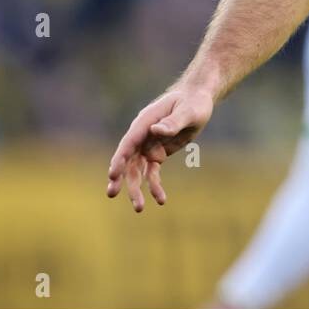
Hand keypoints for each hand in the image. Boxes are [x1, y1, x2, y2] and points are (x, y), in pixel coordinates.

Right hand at [106, 84, 213, 211]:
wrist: (197, 100)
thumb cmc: (193, 102)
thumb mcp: (188, 111)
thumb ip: (173, 122)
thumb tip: (155, 130)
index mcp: (145, 122)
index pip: (128, 143)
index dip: (119, 159)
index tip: (112, 174)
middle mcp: (142, 136)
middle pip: (127, 160)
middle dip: (120, 178)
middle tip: (111, 194)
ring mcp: (148, 146)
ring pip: (137, 171)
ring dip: (136, 189)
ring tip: (139, 208)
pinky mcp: (158, 154)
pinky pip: (153, 173)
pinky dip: (155, 186)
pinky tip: (160, 200)